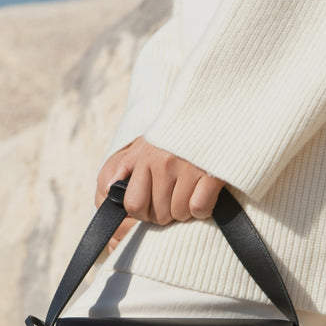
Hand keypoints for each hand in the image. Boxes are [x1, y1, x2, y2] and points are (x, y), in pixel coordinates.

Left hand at [95, 137, 225, 250]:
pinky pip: (200, 209)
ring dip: (185, 211)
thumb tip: (110, 187)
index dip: (142, 213)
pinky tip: (204, 193)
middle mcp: (164, 162)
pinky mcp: (212, 175)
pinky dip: (203, 208)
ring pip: (179, 214)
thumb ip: (126, 165)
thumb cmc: (177, 135)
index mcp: (146, 157)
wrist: (216, 110)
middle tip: (174, 199)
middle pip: (158, 214)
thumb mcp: (147, 143)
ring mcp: (189, 168)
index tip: (151, 207)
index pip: (133, 204)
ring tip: (190, 192)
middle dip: (165, 214)